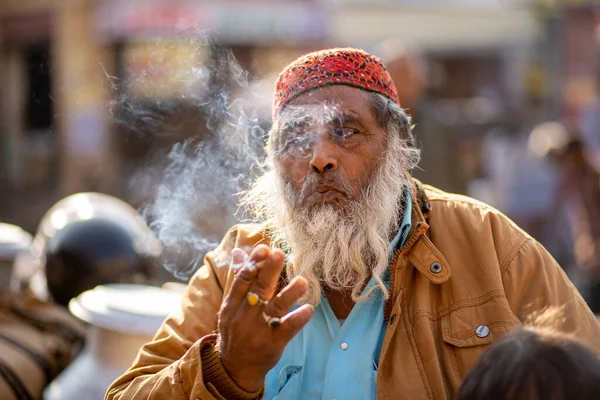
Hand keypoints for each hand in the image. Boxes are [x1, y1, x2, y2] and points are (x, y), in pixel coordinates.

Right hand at [216, 244, 313, 391]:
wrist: (235, 368)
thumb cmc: (235, 330)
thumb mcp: (230, 306)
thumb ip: (237, 279)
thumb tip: (238, 251)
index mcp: (232, 304)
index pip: (242, 280)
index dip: (253, 263)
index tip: (265, 248)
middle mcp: (244, 316)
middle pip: (257, 290)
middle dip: (268, 271)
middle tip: (280, 254)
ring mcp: (259, 331)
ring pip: (274, 309)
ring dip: (289, 294)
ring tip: (302, 281)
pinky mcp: (273, 344)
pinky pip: (287, 330)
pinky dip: (298, 319)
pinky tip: (309, 309)